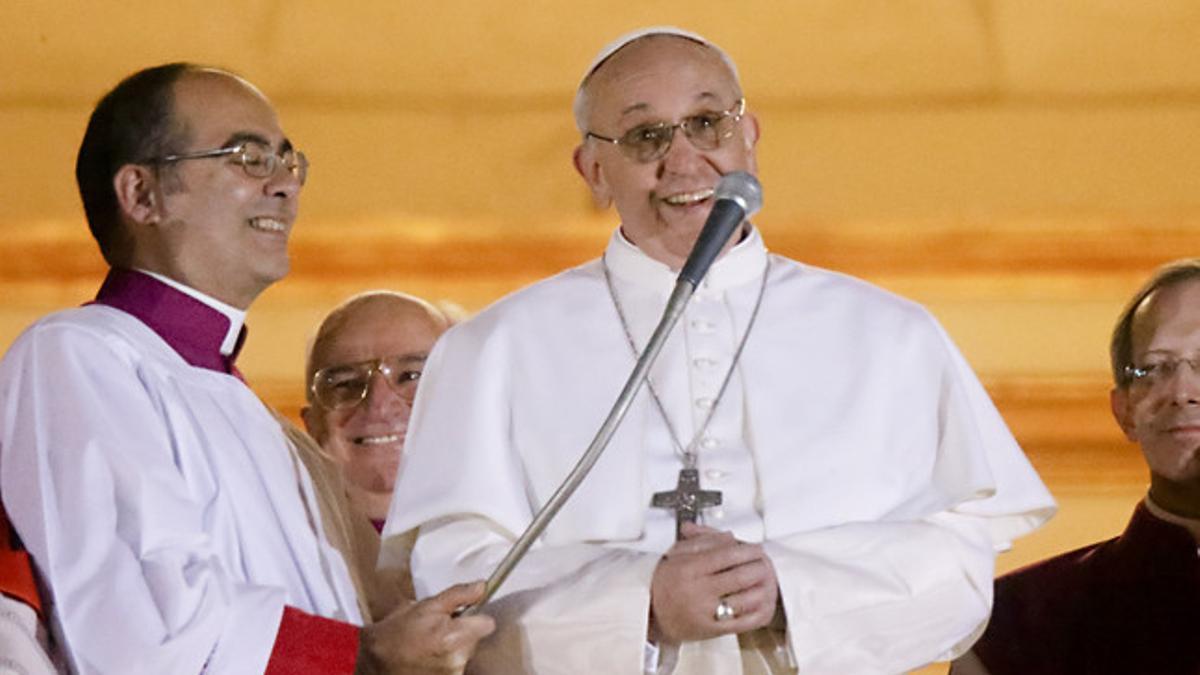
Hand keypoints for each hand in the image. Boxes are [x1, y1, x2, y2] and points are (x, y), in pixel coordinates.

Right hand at [358, 581, 494, 674]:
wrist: (374, 662)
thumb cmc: (396, 632)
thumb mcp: (425, 605)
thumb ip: (458, 595)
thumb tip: (481, 586)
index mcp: (453, 636)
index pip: (488, 624)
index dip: (477, 618)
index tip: (466, 616)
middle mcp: (456, 659)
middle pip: (477, 639)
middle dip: (463, 632)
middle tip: (440, 629)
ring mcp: (452, 674)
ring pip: (466, 654)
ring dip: (454, 648)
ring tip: (431, 644)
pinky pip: (456, 667)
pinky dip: (446, 662)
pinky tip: (429, 657)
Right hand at [649, 523, 779, 642]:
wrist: (649, 615)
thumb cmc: (662, 583)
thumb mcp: (675, 554)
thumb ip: (703, 541)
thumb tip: (729, 537)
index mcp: (689, 569)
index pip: (727, 556)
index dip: (747, 550)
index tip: (755, 548)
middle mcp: (699, 591)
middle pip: (741, 576)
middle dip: (759, 566)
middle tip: (764, 562)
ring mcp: (707, 613)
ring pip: (746, 599)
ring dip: (763, 587)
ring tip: (766, 578)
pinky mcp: (714, 630)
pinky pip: (744, 621)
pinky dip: (759, 610)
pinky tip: (761, 600)